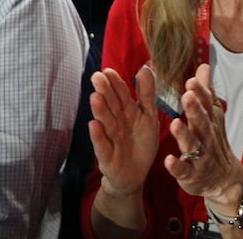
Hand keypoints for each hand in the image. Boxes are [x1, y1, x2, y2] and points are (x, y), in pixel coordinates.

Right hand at [87, 65, 161, 198]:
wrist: (135, 175)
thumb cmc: (140, 142)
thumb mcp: (149, 116)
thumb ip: (146, 93)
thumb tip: (145, 67)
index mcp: (127, 111)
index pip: (121, 94)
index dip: (115, 83)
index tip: (108, 70)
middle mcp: (116, 122)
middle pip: (111, 105)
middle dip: (105, 92)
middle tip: (97, 77)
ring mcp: (110, 138)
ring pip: (105, 123)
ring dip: (100, 111)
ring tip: (95, 97)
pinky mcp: (106, 157)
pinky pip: (102, 146)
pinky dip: (98, 136)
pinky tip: (94, 125)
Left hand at [166, 64, 242, 209]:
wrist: (224, 180)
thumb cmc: (214, 142)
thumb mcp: (213, 116)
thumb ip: (206, 93)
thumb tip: (203, 66)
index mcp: (210, 121)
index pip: (206, 105)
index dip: (200, 93)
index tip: (191, 81)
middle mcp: (206, 137)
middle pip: (201, 122)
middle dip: (195, 109)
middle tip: (187, 96)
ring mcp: (200, 157)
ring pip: (192, 145)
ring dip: (184, 135)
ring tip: (174, 123)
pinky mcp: (191, 175)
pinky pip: (184, 171)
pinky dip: (177, 166)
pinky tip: (168, 160)